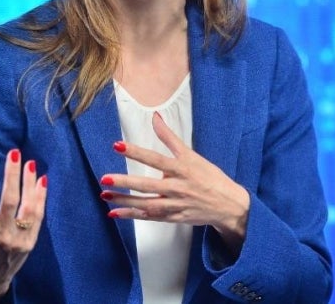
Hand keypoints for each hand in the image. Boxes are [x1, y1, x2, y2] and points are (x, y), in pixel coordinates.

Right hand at [0, 149, 46, 300]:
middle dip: (12, 175)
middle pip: (9, 201)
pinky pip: (38, 217)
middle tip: (14, 153)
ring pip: (27, 208)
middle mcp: (0, 237)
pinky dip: (40, 198)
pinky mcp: (30, 243)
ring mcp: (17, 240)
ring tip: (30, 163)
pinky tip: (41, 180)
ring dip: (29, 184)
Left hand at [101, 111, 249, 249]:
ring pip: (146, 204)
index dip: (136, 152)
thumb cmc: (209, 177)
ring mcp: (175, 205)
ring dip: (124, 201)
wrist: (230, 205)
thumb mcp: (192, 155)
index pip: (155, 159)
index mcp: (182, 169)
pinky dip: (133, 215)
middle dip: (125, 183)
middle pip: (148, 185)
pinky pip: (150, 217)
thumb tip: (155, 116)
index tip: (117, 146)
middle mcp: (177, 187)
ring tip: (104, 195)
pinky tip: (116, 213)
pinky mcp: (174, 218)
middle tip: (105, 178)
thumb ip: (169, 137)